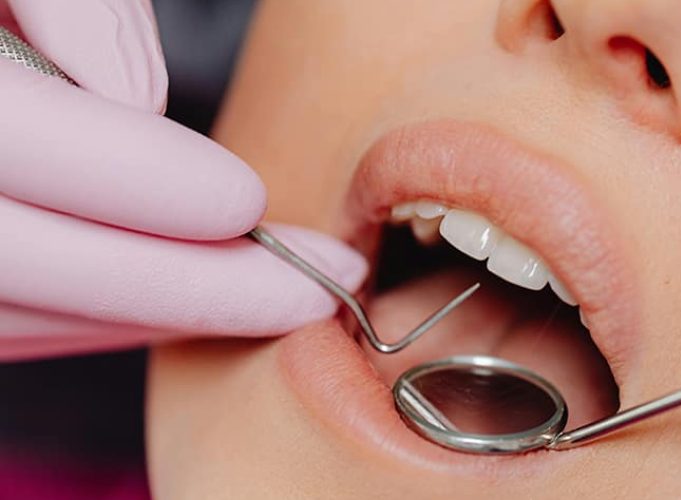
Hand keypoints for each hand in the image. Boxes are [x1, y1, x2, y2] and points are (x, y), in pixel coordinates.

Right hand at [0, 0, 366, 359]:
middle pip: (21, 261)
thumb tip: (134, 98)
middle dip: (181, 285)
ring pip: (12, 314)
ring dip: (151, 315)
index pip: (18, 141)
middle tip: (308, 287)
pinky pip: (4, 323)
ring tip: (269, 295)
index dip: (139, 182)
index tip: (247, 198)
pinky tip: (188, 293)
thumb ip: (78, 1)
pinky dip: (101, 320)